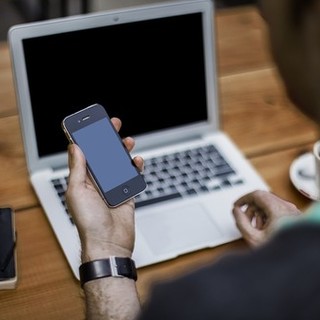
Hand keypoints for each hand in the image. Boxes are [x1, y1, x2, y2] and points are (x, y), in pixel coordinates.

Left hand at [65, 117, 143, 261]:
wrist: (109, 243)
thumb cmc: (89, 222)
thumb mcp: (77, 192)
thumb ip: (78, 169)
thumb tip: (75, 147)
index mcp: (83, 180)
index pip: (85, 154)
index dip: (88, 138)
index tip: (91, 124)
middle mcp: (97, 182)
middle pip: (103, 155)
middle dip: (108, 139)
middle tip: (113, 125)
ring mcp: (113, 187)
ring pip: (119, 163)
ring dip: (123, 151)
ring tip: (127, 141)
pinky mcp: (126, 193)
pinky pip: (132, 176)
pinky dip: (135, 167)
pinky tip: (136, 161)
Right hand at [232, 190, 301, 246]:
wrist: (298, 261)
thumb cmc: (282, 252)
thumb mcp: (254, 238)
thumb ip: (241, 222)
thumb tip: (236, 211)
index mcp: (278, 209)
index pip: (257, 194)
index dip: (243, 199)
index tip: (236, 205)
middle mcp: (287, 207)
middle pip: (263, 199)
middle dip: (251, 209)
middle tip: (245, 220)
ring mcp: (292, 212)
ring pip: (270, 205)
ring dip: (259, 214)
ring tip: (257, 229)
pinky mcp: (294, 217)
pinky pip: (277, 211)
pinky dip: (268, 217)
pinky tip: (266, 230)